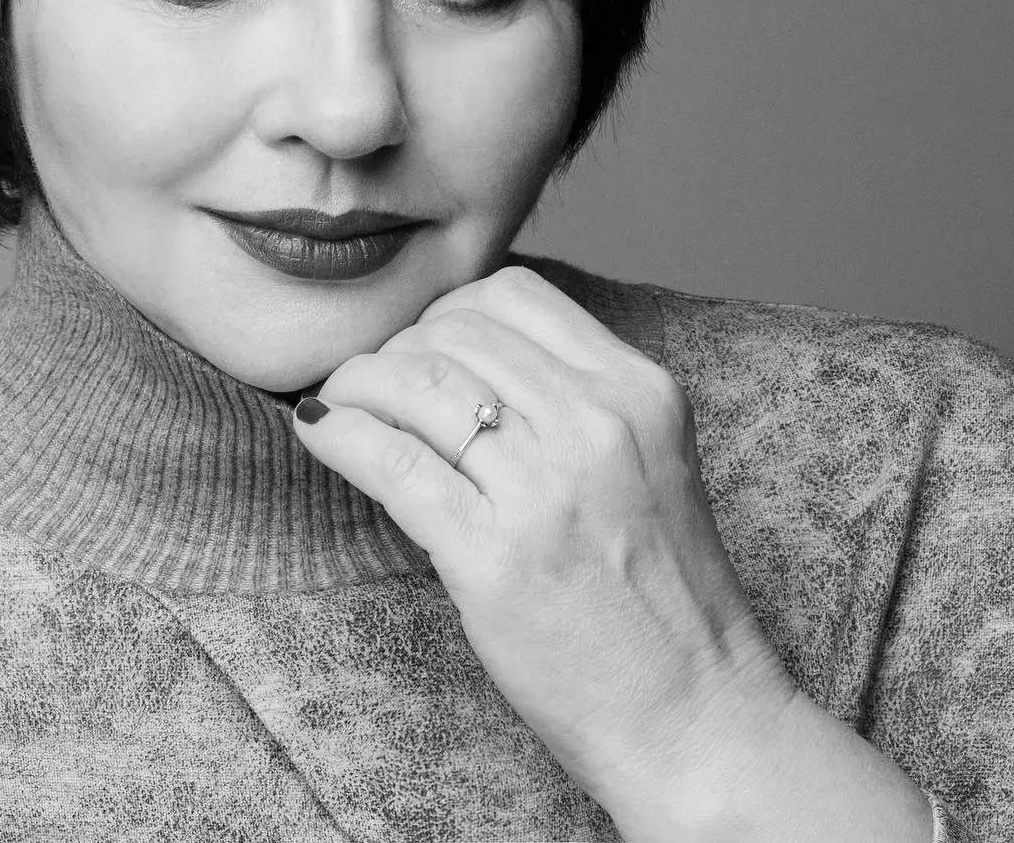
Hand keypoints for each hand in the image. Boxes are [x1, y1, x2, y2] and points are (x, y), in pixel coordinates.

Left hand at [292, 263, 797, 830]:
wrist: (696, 717)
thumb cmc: (662, 597)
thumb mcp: (647, 461)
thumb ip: (574, 399)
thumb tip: (454, 353)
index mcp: (637, 390)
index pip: (512, 295)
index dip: (446, 311)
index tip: (421, 345)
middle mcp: (595, 422)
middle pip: (454, 330)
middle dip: (397, 347)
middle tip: (373, 384)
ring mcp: (544, 487)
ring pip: (414, 381)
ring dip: (357, 383)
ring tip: (339, 403)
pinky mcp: (492, 555)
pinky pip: (390, 460)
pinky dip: (339, 432)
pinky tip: (318, 429)